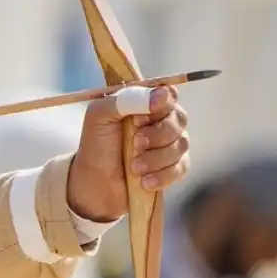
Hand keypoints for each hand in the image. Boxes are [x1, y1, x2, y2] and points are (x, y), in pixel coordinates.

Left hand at [66, 85, 190, 221]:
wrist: (94, 183)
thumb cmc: (96, 145)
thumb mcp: (100, 115)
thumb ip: (126, 99)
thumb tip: (162, 94)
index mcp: (145, 104)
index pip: (168, 94)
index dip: (160, 104)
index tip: (138, 119)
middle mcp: (161, 121)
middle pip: (179, 118)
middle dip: (157, 134)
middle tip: (135, 144)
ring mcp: (170, 145)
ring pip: (182, 144)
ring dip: (156, 158)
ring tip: (134, 167)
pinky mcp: (173, 167)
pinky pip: (181, 168)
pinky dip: (163, 175)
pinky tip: (144, 181)